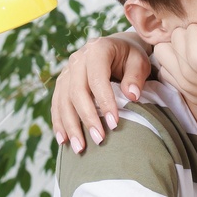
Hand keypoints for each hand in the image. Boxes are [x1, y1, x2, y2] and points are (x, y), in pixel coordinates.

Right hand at [51, 33, 152, 153]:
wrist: (117, 48)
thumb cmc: (131, 57)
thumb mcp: (140, 61)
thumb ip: (136, 77)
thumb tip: (132, 96)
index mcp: (97, 49)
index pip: (97, 78)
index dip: (104, 102)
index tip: (114, 124)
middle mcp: (77, 59)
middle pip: (76, 92)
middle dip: (87, 118)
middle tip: (99, 139)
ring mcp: (66, 71)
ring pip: (63, 101)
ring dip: (70, 126)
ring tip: (80, 148)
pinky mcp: (62, 83)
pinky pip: (56, 104)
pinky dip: (59, 123)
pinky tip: (63, 140)